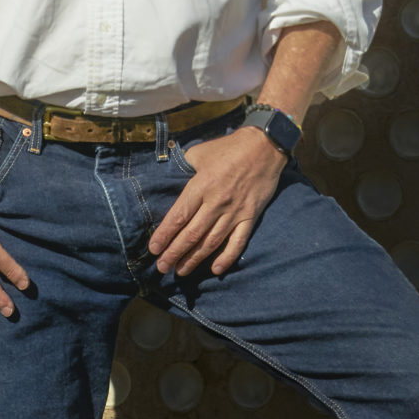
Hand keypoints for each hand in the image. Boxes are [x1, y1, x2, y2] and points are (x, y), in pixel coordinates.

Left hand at [148, 126, 286, 277]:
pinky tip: (216, 270)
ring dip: (194, 259)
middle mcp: (216, 203)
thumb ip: (183, 166)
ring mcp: (235, 212)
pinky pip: (238, 242)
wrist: (265, 146)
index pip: (178, 216)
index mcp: (201, 186)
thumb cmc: (229, 148)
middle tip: (162, 267)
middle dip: (174, 253)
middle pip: (191, 234)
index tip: (153, 249)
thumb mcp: (200, 152)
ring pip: (211, 242)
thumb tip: (167, 176)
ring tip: (181, 271)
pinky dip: (227, 257)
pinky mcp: (250, 217)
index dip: (165, 235)